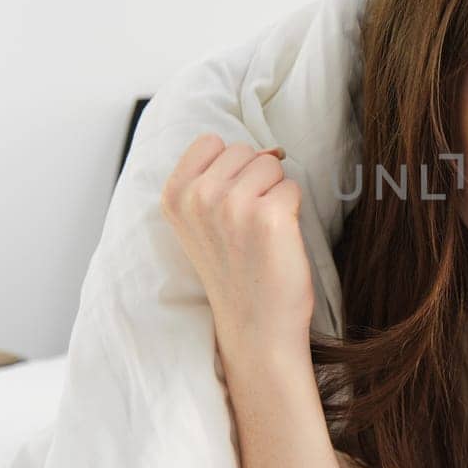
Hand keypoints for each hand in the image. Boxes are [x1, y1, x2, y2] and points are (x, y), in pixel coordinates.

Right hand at [159, 133, 315, 360]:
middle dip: (255, 180)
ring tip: (262, 232)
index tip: (228, 205)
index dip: (230, 169)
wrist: (254, 325)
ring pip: (271, 164)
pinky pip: (293, 187)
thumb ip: (215, 179)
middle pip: (244, 150)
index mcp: (174, 195)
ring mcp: (232, 205)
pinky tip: (278, 240)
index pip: (211, 142)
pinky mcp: (269, 216)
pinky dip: (293, 209)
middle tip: (247, 225)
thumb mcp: (201, 221)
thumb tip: (271, 148)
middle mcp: (198, 197)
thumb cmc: (234, 271)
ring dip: (275, 193)